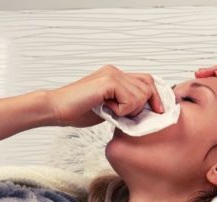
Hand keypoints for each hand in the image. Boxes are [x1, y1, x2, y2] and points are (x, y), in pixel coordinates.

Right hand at [46, 65, 164, 127]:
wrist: (57, 109)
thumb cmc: (80, 111)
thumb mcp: (111, 108)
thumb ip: (127, 104)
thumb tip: (149, 111)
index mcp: (116, 75)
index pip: (147, 81)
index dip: (156, 96)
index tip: (159, 111)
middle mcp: (116, 71)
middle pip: (149, 85)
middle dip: (147, 104)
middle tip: (130, 115)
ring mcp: (112, 74)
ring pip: (142, 94)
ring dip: (131, 109)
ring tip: (113, 111)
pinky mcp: (108, 81)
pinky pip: (131, 99)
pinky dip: (123, 110)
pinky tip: (107, 109)